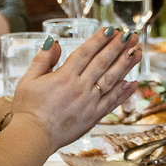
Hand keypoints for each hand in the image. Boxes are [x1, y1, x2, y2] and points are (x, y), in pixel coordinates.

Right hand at [11, 29, 139, 152]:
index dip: (100, 39)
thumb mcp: (28, 79)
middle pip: (103, 63)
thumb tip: (53, 42)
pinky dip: (124, 92)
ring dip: (126, 65)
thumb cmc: (28, 109)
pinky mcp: (93, 117)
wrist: (33, 137)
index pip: (86, 52)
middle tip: (131, 35)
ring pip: (111, 79)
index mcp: (64, 76)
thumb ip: (42, 59)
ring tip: (138, 51)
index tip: (112, 29)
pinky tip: (133, 82)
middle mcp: (80, 87)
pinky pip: (112, 102)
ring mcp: (89, 103)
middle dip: (118, 47)